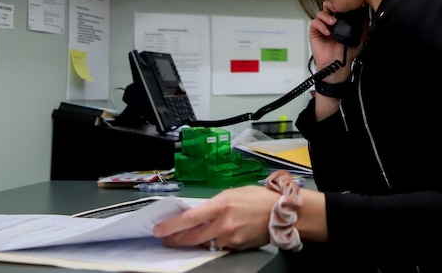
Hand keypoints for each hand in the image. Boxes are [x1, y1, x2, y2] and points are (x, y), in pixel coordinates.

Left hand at [153, 185, 279, 250]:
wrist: (282, 213)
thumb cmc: (259, 199)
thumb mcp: (233, 193)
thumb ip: (214, 204)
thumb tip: (198, 213)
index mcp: (221, 205)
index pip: (189, 219)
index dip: (171, 226)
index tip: (159, 230)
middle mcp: (223, 224)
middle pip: (192, 237)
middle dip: (175, 240)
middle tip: (165, 239)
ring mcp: (230, 238)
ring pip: (204, 243)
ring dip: (195, 241)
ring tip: (188, 237)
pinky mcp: (236, 248)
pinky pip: (219, 246)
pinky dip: (213, 242)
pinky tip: (214, 236)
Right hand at [309, 2, 359, 82]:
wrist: (337, 64)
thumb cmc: (346, 53)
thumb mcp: (359, 38)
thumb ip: (362, 26)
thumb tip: (365, 14)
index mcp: (340, 22)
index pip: (338, 8)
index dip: (339, 5)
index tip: (344, 7)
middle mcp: (330, 23)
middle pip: (327, 7)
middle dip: (331, 7)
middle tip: (336, 11)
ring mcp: (322, 27)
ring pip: (320, 13)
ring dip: (326, 16)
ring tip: (333, 23)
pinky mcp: (315, 32)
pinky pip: (314, 23)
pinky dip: (320, 25)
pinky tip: (327, 32)